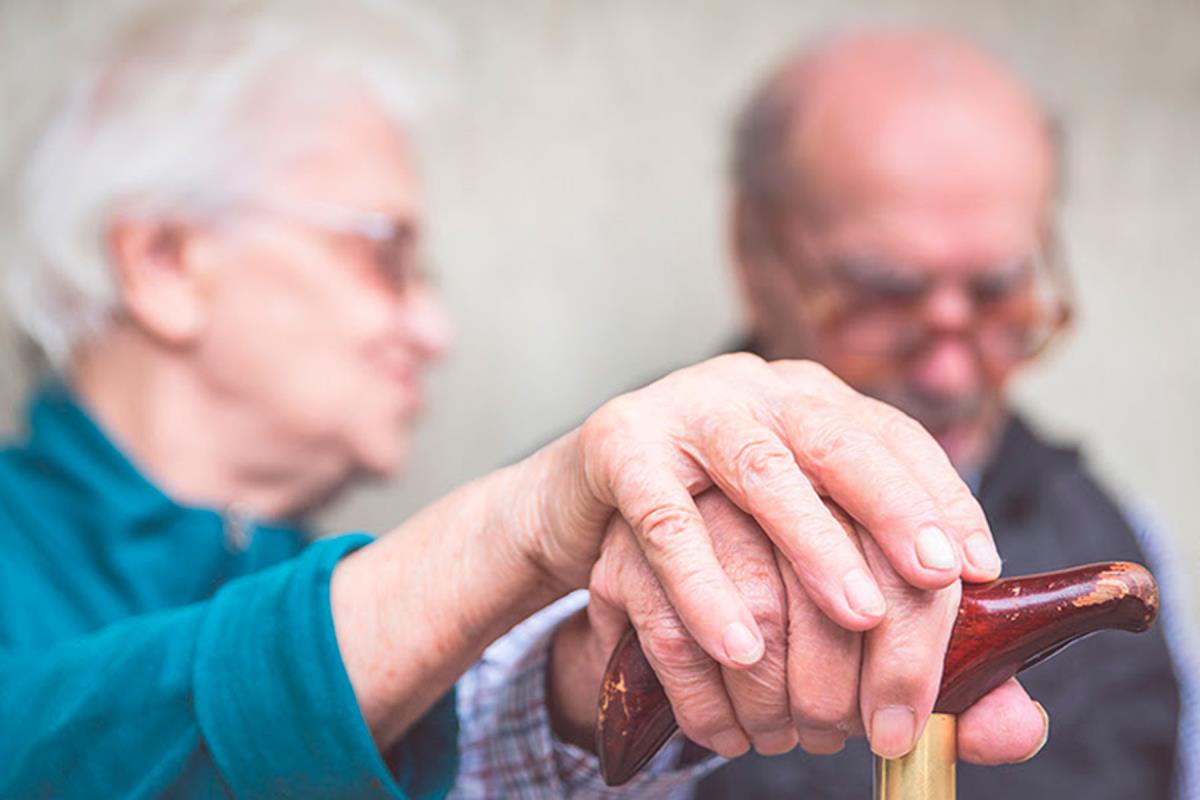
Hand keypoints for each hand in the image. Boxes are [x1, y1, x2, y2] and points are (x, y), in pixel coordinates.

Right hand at [530, 354, 1001, 670]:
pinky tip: (741, 645)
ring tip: (858, 615)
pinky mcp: (619, 446)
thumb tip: (1016, 732)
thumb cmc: (707, 538)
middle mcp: (756, 392)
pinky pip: (667, 519)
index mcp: (810, 405)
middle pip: (837, 439)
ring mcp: (685, 410)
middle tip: (938, 579)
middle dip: (894, 507)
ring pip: (759, 470)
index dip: (940, 497)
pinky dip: (705, 585)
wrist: (582, 506)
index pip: (892, 438)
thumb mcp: (793, 566)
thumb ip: (901, 644)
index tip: (976, 569)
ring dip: (812, 544)